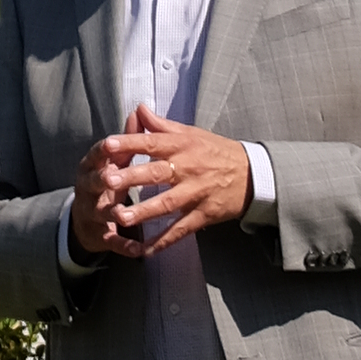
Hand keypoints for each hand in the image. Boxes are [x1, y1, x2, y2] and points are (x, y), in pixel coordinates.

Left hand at [70, 109, 253, 257]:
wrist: (253, 174)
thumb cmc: (216, 151)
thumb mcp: (191, 133)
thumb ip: (161, 125)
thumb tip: (138, 109)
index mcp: (182, 146)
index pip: (151, 142)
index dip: (129, 143)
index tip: (107, 145)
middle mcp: (188, 168)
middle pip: (157, 173)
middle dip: (132, 177)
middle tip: (108, 181)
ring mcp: (196, 193)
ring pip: (167, 203)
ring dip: (144, 211)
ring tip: (121, 217)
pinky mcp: (204, 214)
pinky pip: (181, 230)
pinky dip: (163, 241)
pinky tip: (144, 250)